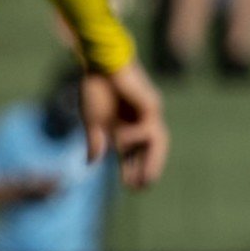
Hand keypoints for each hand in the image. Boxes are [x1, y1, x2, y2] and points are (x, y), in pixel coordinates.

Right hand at [81, 61, 170, 189]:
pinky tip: (121, 137)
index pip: (133, 154)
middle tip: (143, 188)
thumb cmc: (96, 88)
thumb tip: (91, 163)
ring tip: (148, 180)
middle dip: (148, 169)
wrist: (101, 63)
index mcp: (127, 128)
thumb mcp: (93, 121)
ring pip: (158, 142)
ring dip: (153, 162)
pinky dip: (135, 137)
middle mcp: (141, 123)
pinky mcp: (152, 104)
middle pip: (150, 151)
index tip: (129, 187)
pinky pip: (147, 128)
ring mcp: (150, 114)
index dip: (132, 170)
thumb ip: (95, 142)